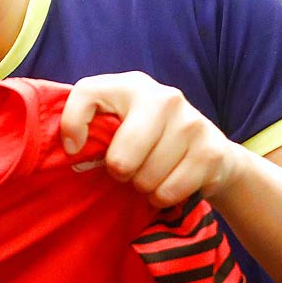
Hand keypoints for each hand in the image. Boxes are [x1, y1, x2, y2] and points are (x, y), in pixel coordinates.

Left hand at [59, 72, 243, 207]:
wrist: (210, 153)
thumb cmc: (150, 139)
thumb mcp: (121, 123)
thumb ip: (94, 126)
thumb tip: (71, 148)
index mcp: (132, 85)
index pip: (88, 92)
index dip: (72, 124)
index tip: (73, 149)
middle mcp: (163, 97)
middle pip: (120, 157)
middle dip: (119, 172)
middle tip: (127, 170)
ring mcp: (190, 122)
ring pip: (146, 178)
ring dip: (144, 187)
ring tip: (151, 175)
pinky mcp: (210, 150)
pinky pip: (169, 191)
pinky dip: (163, 196)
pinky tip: (169, 183)